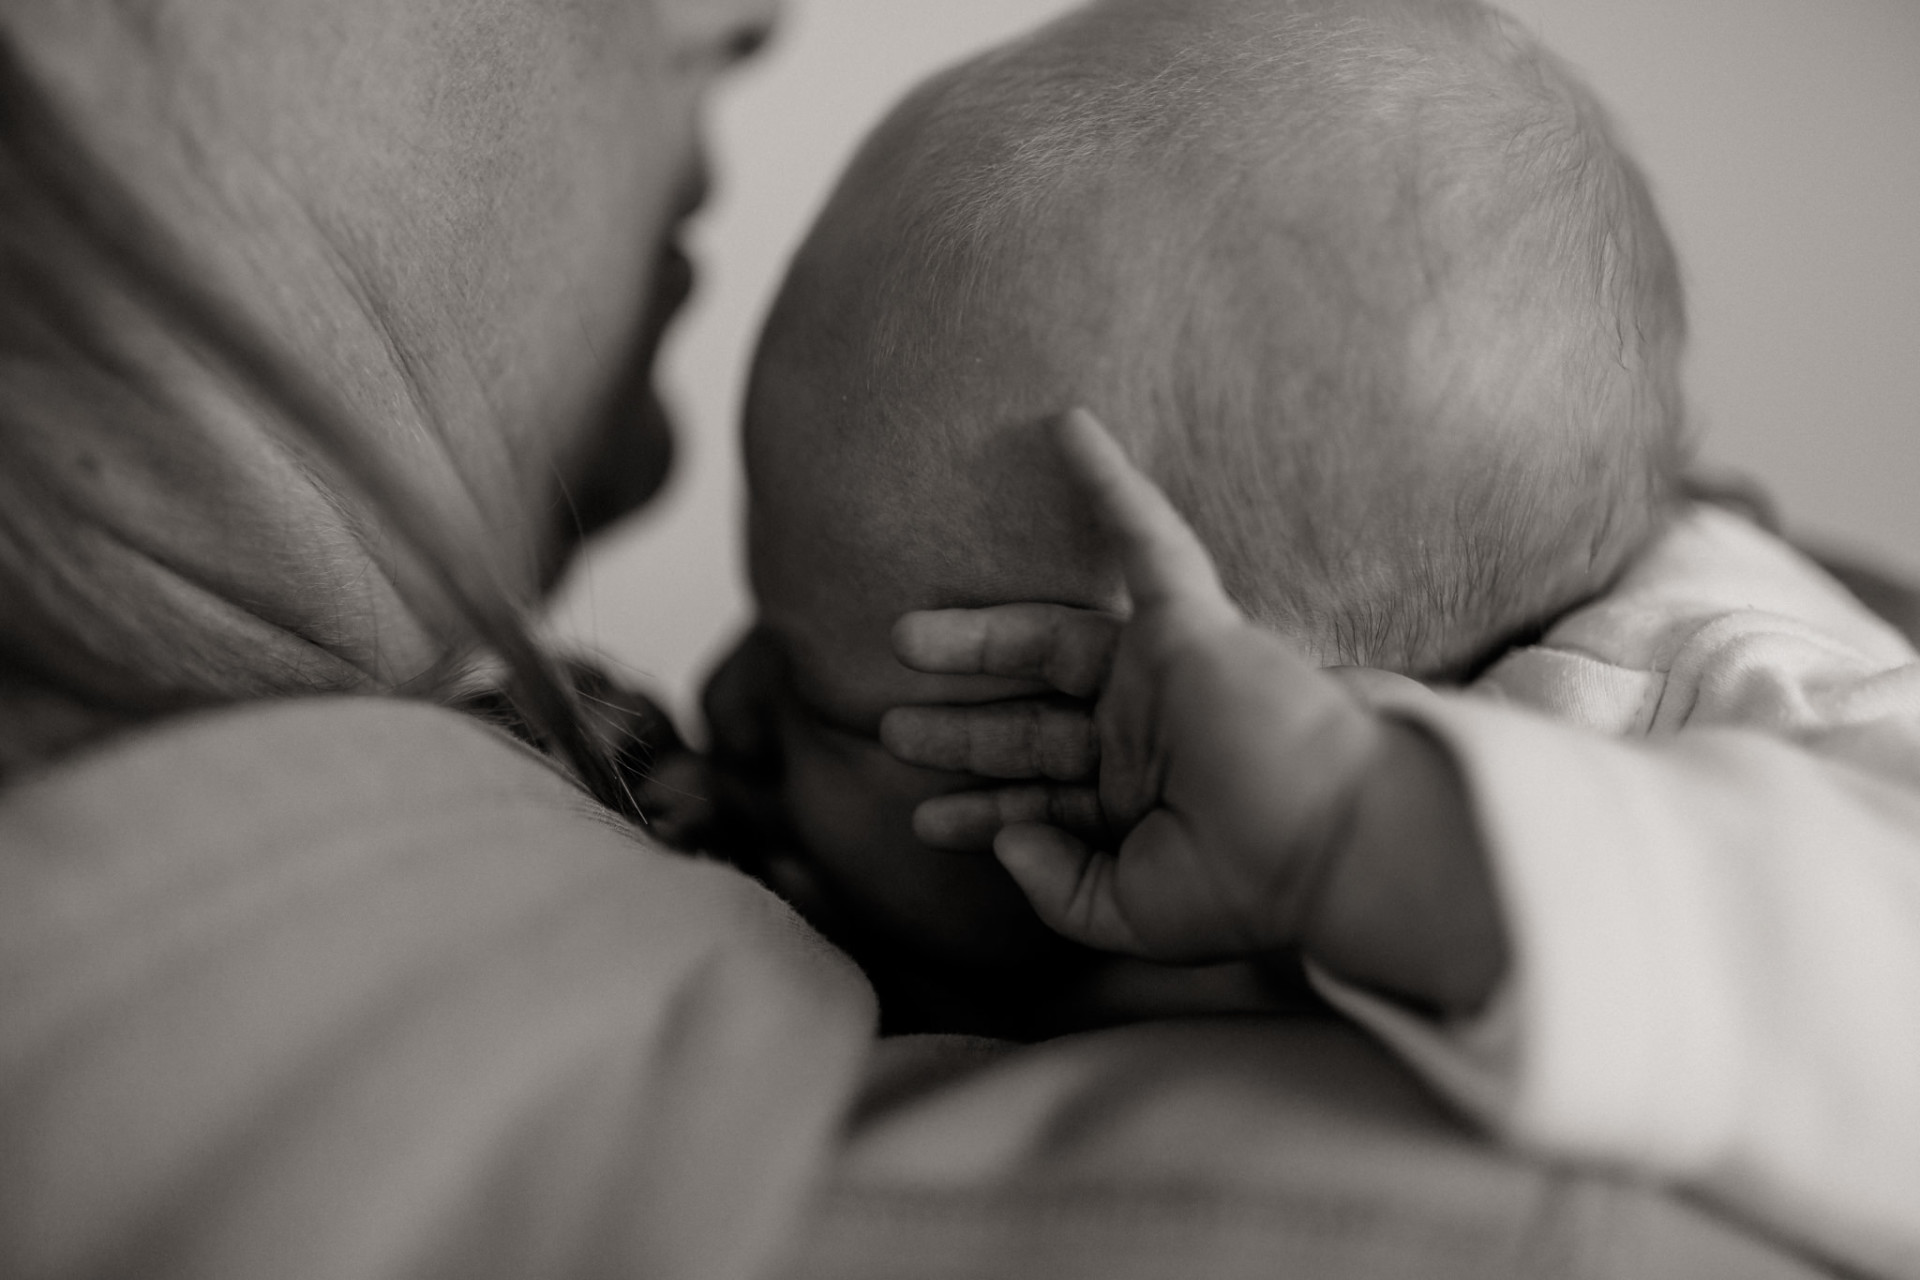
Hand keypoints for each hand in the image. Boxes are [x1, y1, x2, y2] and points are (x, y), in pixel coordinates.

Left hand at [882, 409, 1505, 1009]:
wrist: (1334, 843)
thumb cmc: (1251, 884)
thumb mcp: (1135, 914)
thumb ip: (1062, 892)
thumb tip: (1005, 846)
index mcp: (1139, 807)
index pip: (1042, 799)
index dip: (981, 812)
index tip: (923, 823)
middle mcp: (1147, 740)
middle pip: (1033, 722)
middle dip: (963, 729)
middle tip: (891, 729)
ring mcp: (1164, 678)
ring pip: (1053, 641)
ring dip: (980, 639)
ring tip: (899, 640)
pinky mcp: (1190, 625)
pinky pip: (1147, 539)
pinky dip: (1110, 485)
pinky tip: (1066, 426)